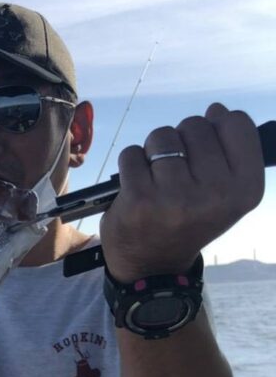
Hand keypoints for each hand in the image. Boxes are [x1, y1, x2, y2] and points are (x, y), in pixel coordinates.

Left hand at [99, 104, 264, 280]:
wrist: (154, 266)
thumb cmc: (190, 219)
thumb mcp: (225, 192)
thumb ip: (229, 149)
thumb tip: (216, 110)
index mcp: (245, 189)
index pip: (237, 123)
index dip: (217, 127)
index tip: (206, 150)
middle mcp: (215, 194)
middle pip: (195, 124)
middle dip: (182, 141)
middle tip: (177, 174)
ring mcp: (176, 198)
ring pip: (162, 136)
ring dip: (154, 151)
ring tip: (157, 180)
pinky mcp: (139, 200)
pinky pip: (132, 153)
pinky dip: (131, 165)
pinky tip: (137, 188)